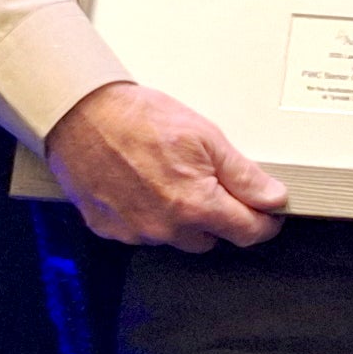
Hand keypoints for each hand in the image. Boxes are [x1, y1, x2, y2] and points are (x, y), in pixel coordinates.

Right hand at [45, 82, 289, 251]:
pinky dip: (150, 215)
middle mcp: (165, 228)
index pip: (247, 232)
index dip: (264, 221)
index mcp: (195, 206)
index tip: (267, 212)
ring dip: (183, 217)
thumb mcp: (205, 136)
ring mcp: (135, 232)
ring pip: (177, 237)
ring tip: (170, 176)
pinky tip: (144, 185)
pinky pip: (143, 232)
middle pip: (212, 238)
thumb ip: (243, 174)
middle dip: (219, 216)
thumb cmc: (137, 119)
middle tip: (211, 180)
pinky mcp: (109, 230)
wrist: (80, 114)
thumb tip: (272, 197)